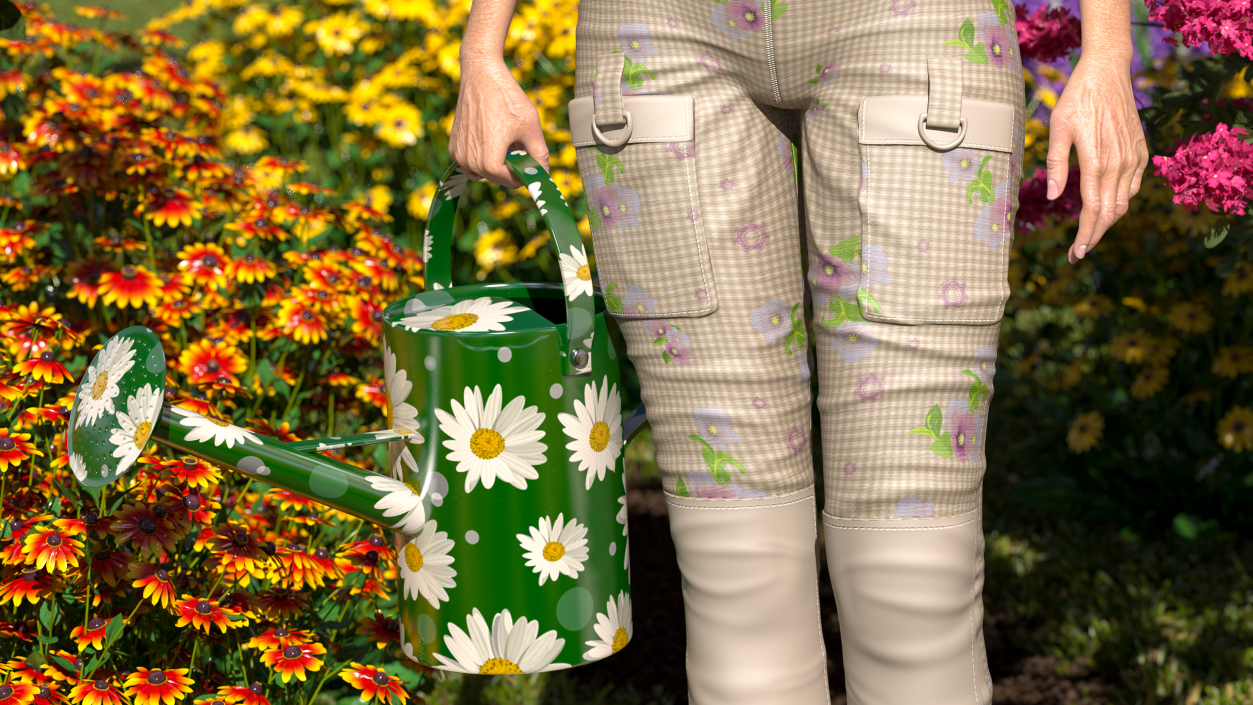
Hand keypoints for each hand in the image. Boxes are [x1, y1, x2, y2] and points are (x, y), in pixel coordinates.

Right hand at [448, 54, 549, 188]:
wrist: (481, 74)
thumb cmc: (507, 99)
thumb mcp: (531, 128)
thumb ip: (539, 155)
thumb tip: (543, 174)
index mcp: (489, 163)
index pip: (511, 181)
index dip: (524, 174)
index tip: (531, 163)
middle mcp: (470, 163)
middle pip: (497, 177)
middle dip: (510, 167)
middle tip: (520, 146)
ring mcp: (458, 154)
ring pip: (482, 172)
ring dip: (496, 164)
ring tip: (506, 141)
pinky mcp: (453, 145)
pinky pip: (470, 161)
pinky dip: (482, 156)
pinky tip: (492, 135)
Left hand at [1045, 55, 1148, 263]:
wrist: (1107, 73)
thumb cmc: (1076, 99)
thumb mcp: (1057, 129)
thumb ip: (1056, 165)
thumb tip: (1053, 197)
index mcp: (1097, 162)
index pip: (1092, 210)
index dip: (1084, 235)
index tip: (1075, 254)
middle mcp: (1119, 163)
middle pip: (1109, 213)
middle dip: (1093, 236)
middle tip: (1078, 253)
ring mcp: (1133, 158)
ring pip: (1123, 203)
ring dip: (1107, 222)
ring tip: (1089, 234)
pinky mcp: (1140, 151)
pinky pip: (1133, 186)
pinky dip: (1120, 202)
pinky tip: (1106, 207)